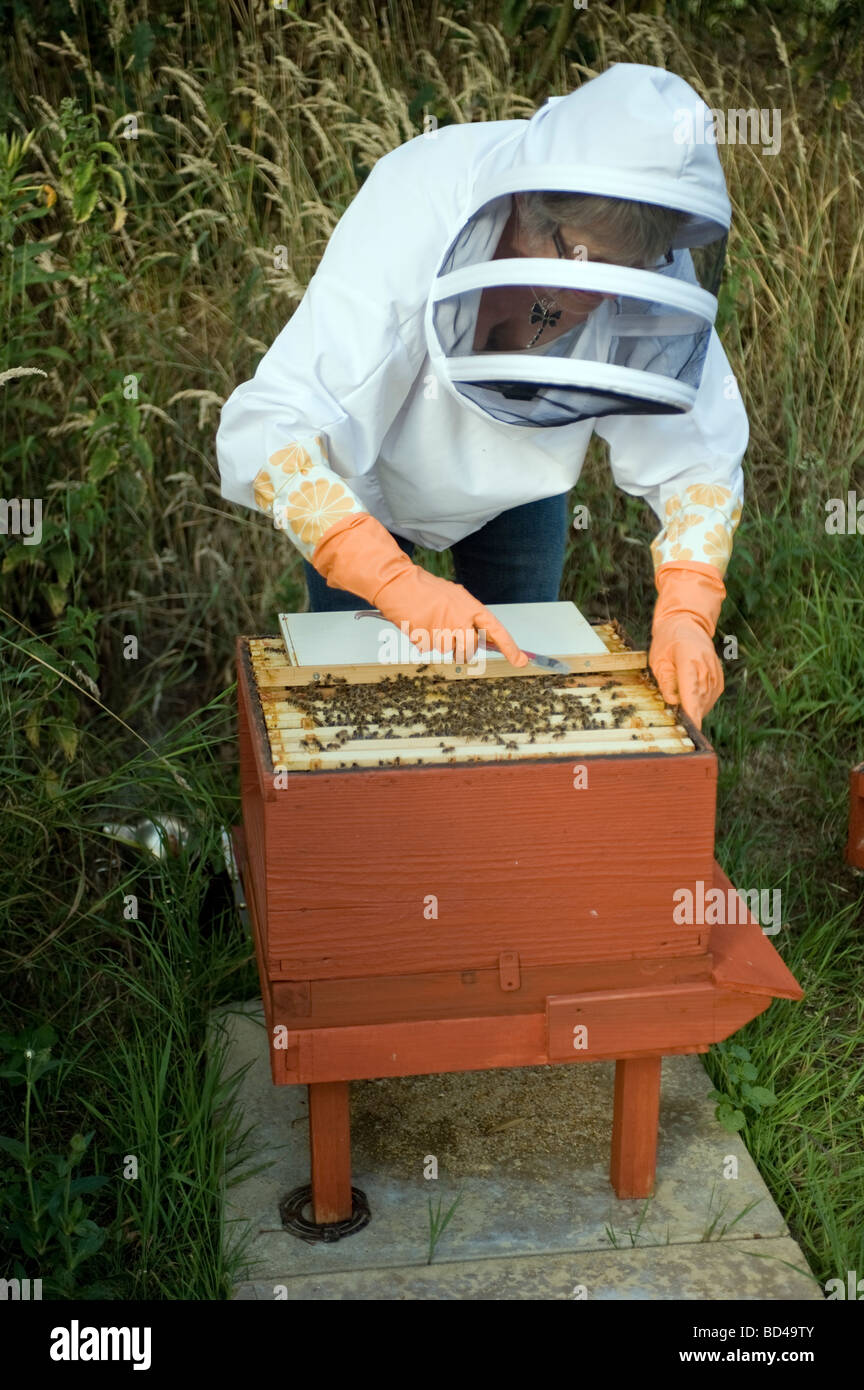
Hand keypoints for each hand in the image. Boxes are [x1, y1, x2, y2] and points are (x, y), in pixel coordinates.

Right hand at [312, 512, 527, 665]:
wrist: (398, 583)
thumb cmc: (426, 590)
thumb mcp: (454, 598)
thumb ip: (469, 617)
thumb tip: (481, 638)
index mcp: (470, 607)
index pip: (496, 630)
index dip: (510, 648)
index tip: (521, 662)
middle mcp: (460, 620)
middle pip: (469, 650)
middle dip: (459, 648)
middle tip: (446, 633)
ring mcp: (443, 630)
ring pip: (447, 651)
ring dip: (438, 643)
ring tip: (429, 622)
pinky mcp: (425, 639)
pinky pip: (428, 650)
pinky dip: (422, 641)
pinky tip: (418, 624)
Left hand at [649, 563, 725, 728]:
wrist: (687, 623)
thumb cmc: (668, 640)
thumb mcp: (658, 659)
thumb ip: (665, 682)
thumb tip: (673, 701)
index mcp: (690, 659)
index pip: (692, 691)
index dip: (692, 712)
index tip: (692, 728)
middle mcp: (706, 666)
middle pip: (699, 699)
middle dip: (689, 714)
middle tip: (676, 723)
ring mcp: (715, 672)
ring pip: (706, 701)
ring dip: (693, 709)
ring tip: (680, 707)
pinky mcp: (718, 679)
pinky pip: (710, 698)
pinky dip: (699, 704)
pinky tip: (690, 701)